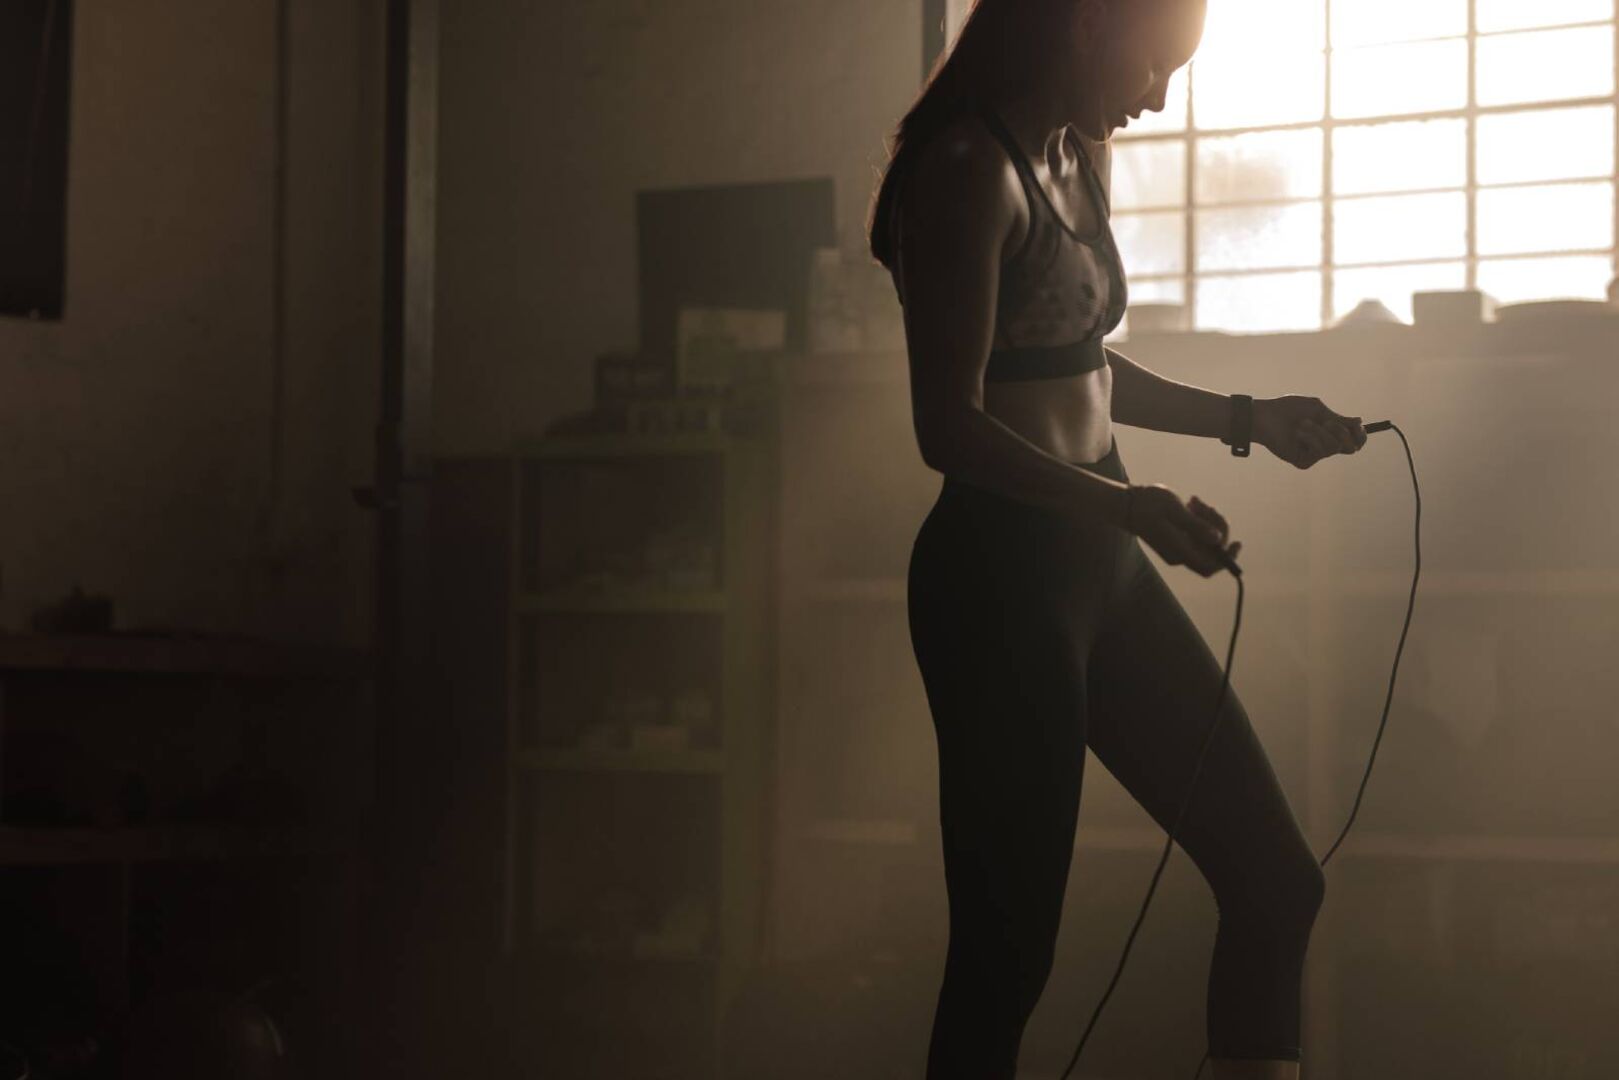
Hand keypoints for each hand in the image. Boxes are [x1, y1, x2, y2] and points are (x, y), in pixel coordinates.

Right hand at [1125, 483, 1241, 576]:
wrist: (1127, 504)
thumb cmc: (1148, 505)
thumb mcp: (1174, 511)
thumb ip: (1196, 526)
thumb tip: (1218, 539)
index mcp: (1179, 552)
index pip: (1209, 566)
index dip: (1226, 559)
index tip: (1237, 543)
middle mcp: (1180, 555)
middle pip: (1211, 550)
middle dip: (1216, 527)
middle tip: (1205, 506)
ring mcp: (1178, 548)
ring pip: (1205, 540)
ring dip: (1208, 520)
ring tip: (1196, 501)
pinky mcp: (1177, 540)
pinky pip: (1197, 534)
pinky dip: (1200, 520)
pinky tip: (1192, 504)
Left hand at [1253, 395, 1366, 468]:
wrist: (1265, 416)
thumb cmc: (1288, 409)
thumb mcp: (1317, 409)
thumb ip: (1338, 418)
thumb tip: (1360, 422)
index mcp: (1329, 432)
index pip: (1354, 440)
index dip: (1361, 436)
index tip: (1358, 427)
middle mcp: (1324, 445)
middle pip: (1350, 448)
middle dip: (1341, 432)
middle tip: (1326, 421)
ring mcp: (1313, 455)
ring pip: (1333, 448)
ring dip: (1319, 432)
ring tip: (1302, 424)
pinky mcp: (1303, 462)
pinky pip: (1319, 452)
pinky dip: (1310, 438)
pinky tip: (1297, 433)